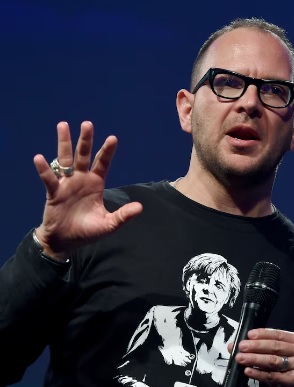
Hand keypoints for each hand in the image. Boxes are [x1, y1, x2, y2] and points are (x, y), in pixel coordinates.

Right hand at [33, 121, 142, 259]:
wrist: (65, 241)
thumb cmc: (87, 231)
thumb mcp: (108, 224)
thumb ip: (122, 216)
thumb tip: (140, 207)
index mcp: (95, 184)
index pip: (102, 163)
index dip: (107, 151)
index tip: (113, 138)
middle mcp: (81, 179)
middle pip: (84, 155)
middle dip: (86, 140)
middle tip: (87, 124)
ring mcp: (67, 184)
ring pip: (65, 160)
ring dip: (64, 143)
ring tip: (63, 125)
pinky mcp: (54, 192)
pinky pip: (49, 179)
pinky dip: (44, 169)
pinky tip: (39, 157)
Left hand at [230, 328, 293, 386]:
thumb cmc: (284, 369)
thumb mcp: (273, 355)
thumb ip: (257, 347)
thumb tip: (233, 345)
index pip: (278, 334)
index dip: (262, 334)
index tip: (248, 335)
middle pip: (275, 346)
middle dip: (256, 346)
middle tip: (241, 347)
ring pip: (273, 360)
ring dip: (254, 359)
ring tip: (240, 358)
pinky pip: (272, 376)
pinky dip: (258, 373)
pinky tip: (248, 371)